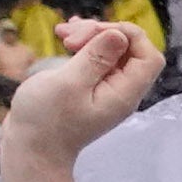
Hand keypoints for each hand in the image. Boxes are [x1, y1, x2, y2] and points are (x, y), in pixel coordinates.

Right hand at [0, 19, 162, 160]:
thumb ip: (96, 59)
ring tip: (61, 34)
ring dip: (88, 36)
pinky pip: (95, 59)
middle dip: (101, 33)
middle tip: (68, 37)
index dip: (127, 35)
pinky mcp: (89, 87)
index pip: (149, 57)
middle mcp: (121, 91)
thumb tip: (120, 35)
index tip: (92, 32)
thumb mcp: (69, 83)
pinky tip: (64, 37)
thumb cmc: (46, 120)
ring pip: (110, 51)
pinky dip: (82, 44)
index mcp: (124, 93)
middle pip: (129, 50)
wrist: (32, 150)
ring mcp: (106, 89)